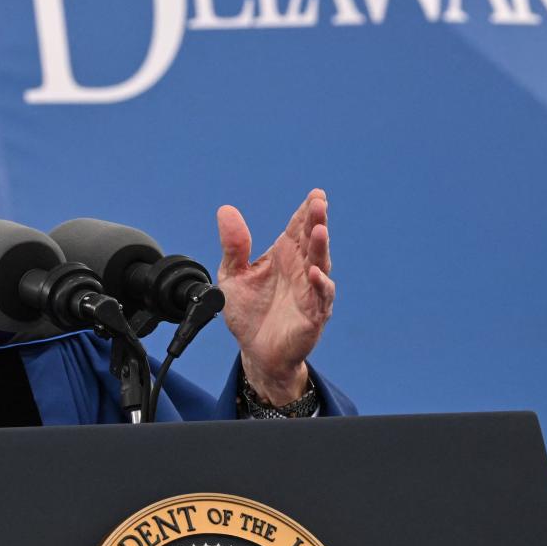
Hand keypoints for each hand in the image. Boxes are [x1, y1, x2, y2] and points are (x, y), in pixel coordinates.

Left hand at [217, 189, 333, 405]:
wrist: (255, 351)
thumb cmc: (248, 312)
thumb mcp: (232, 275)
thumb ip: (233, 245)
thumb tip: (225, 210)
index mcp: (284, 256)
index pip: (297, 228)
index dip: (306, 211)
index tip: (315, 194)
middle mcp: (300, 270)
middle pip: (311, 241)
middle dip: (316, 221)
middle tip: (319, 202)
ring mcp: (309, 291)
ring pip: (320, 264)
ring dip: (321, 248)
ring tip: (319, 230)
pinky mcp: (312, 315)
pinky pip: (320, 297)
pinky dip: (319, 285)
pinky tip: (314, 272)